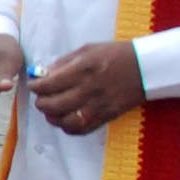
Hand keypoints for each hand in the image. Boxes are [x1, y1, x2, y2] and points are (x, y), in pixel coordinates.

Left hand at [28, 39, 146, 134]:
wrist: (146, 67)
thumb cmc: (115, 54)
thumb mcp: (87, 50)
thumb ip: (63, 63)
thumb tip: (43, 74)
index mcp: (82, 69)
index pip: (49, 84)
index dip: (35, 87)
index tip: (32, 84)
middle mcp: (88, 89)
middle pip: (53, 105)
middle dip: (41, 102)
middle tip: (40, 98)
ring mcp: (98, 105)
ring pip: (65, 121)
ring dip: (52, 118)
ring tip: (50, 111)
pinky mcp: (107, 116)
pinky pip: (81, 129)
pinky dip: (68, 128)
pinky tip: (65, 120)